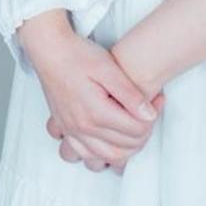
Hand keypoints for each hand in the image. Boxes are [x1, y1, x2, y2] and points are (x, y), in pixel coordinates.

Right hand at [17, 11, 159, 172]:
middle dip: (144, 132)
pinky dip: (102, 154)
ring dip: (127, 148)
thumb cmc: (76, 54)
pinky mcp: (65, 128)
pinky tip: (110, 141)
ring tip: (135, 128)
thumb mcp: (108, 68)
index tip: (157, 100)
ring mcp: (71, 129)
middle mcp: (82, 126)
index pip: (137, 129)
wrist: (48, 49)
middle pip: (126, 146)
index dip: (153, 116)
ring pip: (108, 156)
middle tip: (149, 112)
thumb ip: (131, 94)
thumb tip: (150, 115)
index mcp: (96, 111)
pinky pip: (85, 154)